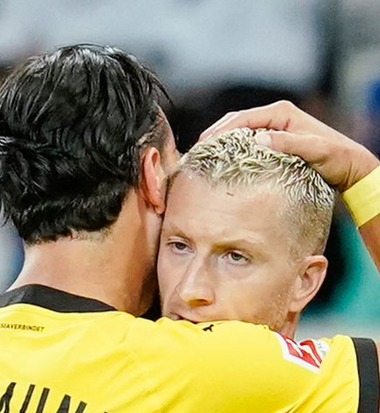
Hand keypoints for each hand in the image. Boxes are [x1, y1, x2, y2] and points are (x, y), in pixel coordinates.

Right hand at [202, 100, 379, 192]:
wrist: (349, 167)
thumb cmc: (335, 158)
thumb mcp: (315, 150)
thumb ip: (288, 143)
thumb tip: (257, 140)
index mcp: (282, 113)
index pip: (242, 118)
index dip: (219, 131)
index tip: (202, 145)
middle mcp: (276, 117)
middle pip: (236, 122)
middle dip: (214, 135)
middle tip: (195, 152)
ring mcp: (274, 129)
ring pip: (238, 132)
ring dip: (220, 143)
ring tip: (202, 158)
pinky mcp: (274, 142)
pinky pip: (245, 143)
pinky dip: (230, 150)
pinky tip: (221, 163)